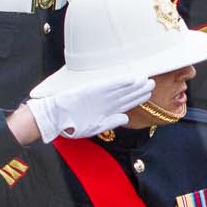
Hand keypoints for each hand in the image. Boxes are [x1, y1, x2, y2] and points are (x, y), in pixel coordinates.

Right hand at [27, 75, 153, 141]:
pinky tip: (131, 78)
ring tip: (147, 80)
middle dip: (140, 90)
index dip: (138, 98)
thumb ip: (110, 122)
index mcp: (106, 110)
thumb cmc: (71, 124)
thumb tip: (126, 118)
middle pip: (127, 94)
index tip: (149, 94)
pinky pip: (109, 85)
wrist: (54, 117)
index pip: (126, 103)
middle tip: (152, 83)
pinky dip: (120, 82)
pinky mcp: (93, 89)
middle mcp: (106, 101)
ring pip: (122, 89)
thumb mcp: (94, 127)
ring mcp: (100, 95)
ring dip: (135, 85)